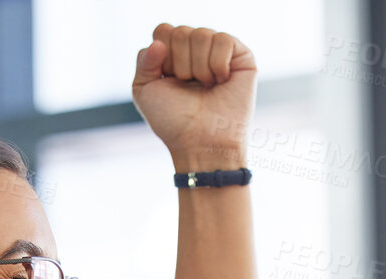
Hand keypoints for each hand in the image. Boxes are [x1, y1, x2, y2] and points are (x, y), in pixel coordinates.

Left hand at [131, 23, 255, 170]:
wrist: (201, 142)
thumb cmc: (174, 121)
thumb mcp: (144, 90)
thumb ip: (144, 60)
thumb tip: (160, 41)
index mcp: (174, 54)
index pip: (164, 30)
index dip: (163, 56)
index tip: (169, 80)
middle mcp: (196, 50)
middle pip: (180, 32)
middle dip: (180, 65)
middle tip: (189, 86)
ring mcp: (219, 51)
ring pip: (201, 35)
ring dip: (198, 68)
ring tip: (206, 87)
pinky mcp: (241, 56)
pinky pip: (223, 40)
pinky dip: (217, 65)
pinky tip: (221, 81)